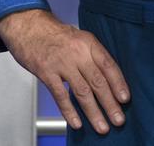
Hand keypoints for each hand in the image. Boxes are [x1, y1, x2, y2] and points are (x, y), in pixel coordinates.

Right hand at [0, 9, 128, 133]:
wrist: (28, 26)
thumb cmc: (54, 34)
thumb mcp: (79, 38)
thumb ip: (92, 56)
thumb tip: (108, 81)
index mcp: (88, 43)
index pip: (108, 64)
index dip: (118, 83)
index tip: (125, 99)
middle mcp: (77, 52)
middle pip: (98, 81)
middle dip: (110, 103)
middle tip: (118, 119)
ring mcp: (61, 63)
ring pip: (82, 91)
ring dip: (94, 112)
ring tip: (102, 126)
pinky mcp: (46, 72)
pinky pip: (61, 95)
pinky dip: (70, 111)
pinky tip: (77, 122)